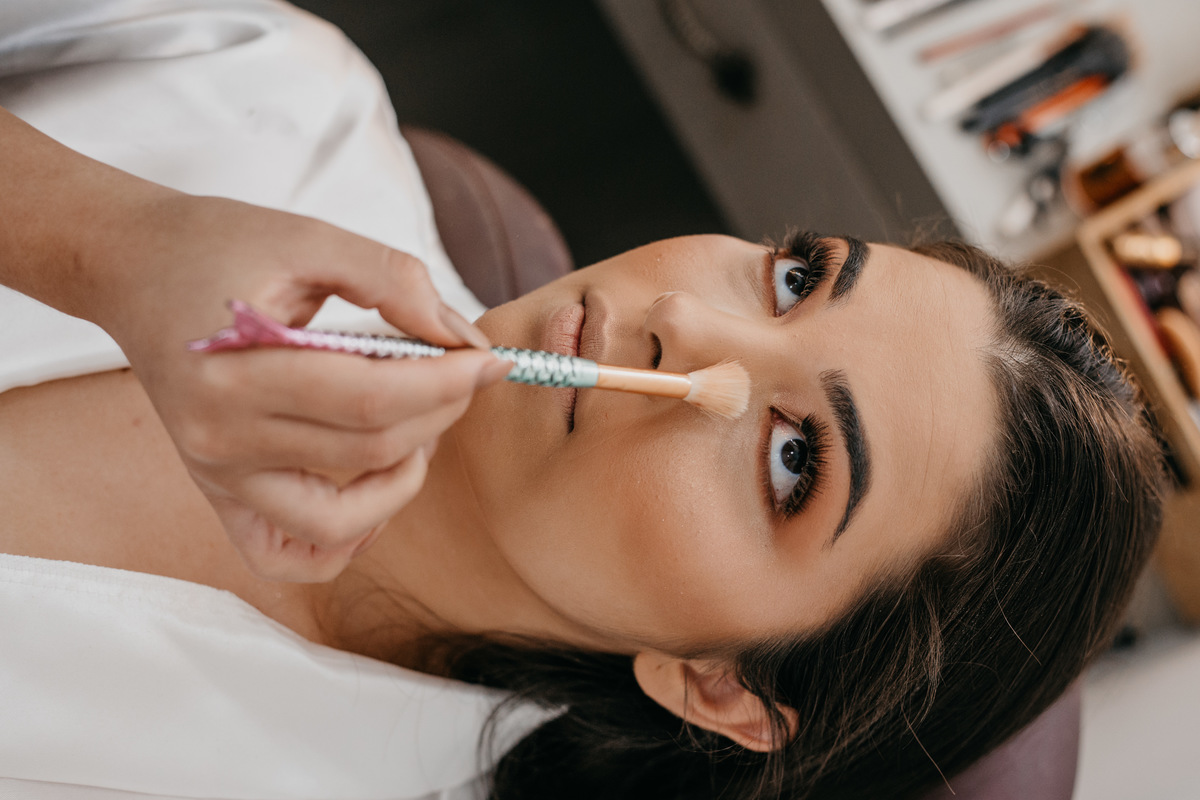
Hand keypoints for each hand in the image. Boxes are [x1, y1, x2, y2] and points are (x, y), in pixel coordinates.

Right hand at [91, 192, 508, 581]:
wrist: (129, 265)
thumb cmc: (218, 245)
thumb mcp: (308, 237)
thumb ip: (390, 279)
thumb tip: (460, 338)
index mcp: (232, 370)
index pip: (370, 401)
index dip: (447, 384)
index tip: (491, 359)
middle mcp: (218, 439)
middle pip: (367, 454)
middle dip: (440, 414)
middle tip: (463, 372)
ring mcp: (215, 476)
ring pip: (338, 521)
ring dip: (403, 482)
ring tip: (419, 425)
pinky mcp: (219, 493)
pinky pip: (287, 555)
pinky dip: (344, 539)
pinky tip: (372, 487)